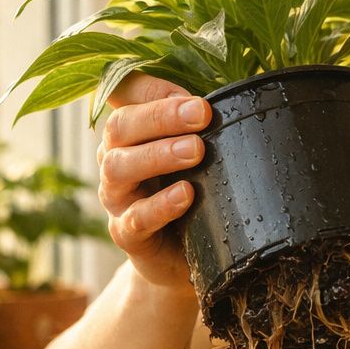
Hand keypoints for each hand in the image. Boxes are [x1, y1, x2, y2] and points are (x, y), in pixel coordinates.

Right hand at [97, 73, 210, 291]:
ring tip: (196, 151)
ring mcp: (116, 197)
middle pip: (120, 127)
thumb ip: (202, 127)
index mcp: (130, 131)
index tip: (192, 96)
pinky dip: (160, 206)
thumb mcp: (197, 155)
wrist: (181, 259)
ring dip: (158, 155)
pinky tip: (185, 195)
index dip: (153, 89)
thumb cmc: (193, 195)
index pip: (125, 94)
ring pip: (118, 168)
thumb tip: (235, 95)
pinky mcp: (125, 234)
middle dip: (161, 117)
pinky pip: (135, 218)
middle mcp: (114, 158)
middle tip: (202, 114)